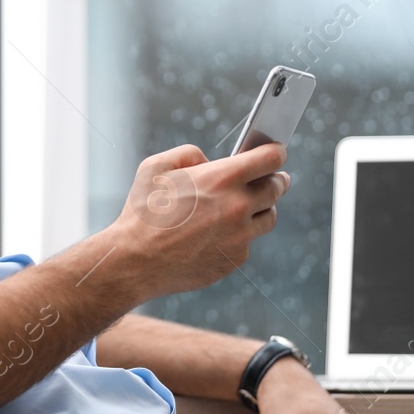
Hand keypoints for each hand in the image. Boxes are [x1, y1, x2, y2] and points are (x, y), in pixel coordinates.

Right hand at [110, 142, 289, 299]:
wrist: (137, 261)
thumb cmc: (143, 213)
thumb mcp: (156, 166)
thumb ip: (189, 154)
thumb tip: (208, 162)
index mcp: (222, 178)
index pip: (270, 158)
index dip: (276, 152)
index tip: (276, 153)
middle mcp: (238, 206)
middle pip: (277, 187)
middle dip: (276, 179)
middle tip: (273, 178)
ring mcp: (240, 235)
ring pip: (268, 217)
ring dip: (262, 208)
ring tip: (247, 206)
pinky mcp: (236, 258)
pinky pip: (248, 241)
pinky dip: (240, 235)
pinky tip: (219, 233)